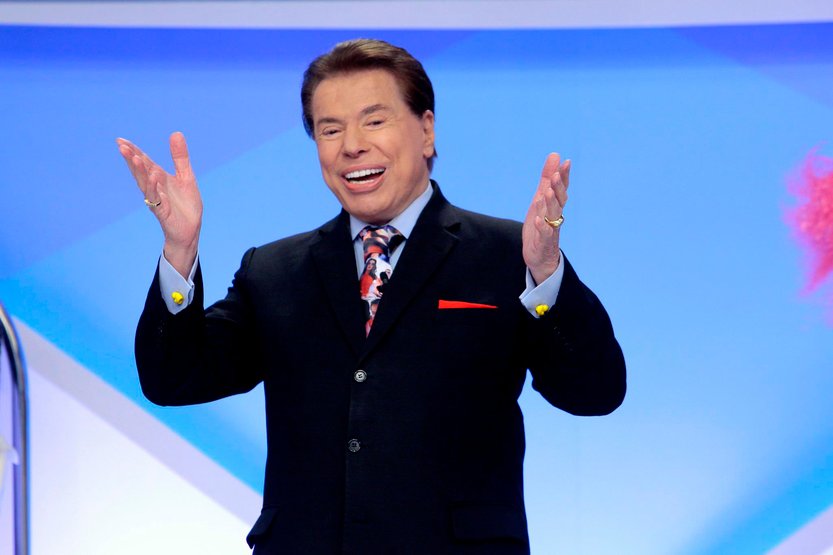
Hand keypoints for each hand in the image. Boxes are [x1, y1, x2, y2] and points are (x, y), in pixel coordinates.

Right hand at [117, 132, 202, 276]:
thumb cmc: (186, 204)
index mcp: (159, 178)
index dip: (133, 151)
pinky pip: (157, 200)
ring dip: (141, 172)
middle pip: (140, 171)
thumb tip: (176, 133)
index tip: (120, 140)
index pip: (144, 162)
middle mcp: (155, 188)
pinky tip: (153, 177)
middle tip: (121, 146)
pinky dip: (155, 189)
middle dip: (132, 159)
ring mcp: (157, 200)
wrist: (190, 230)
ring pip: (146, 184)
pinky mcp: (163, 212)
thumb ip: (180, 157)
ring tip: (136, 158)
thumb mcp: (186, 176)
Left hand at [522, 152, 569, 284]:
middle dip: (558, 188)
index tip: (566, 162)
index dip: (564, 176)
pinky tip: (538, 220)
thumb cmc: (541, 224)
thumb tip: (555, 155)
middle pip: (559, 201)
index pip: (561, 189)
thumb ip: (547, 179)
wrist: (540, 255)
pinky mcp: (542, 242)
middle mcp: (555, 216)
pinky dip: (542, 227)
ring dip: (550, 204)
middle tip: (556, 175)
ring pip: (552, 216)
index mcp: (555, 205)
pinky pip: (544, 235)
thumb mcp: (541, 199)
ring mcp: (550, 229)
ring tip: (546, 193)